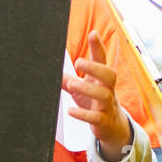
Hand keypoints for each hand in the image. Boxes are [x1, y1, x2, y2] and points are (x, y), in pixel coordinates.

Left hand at [67, 32, 129, 159]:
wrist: (112, 127)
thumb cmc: (95, 103)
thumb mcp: (82, 88)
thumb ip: (66, 78)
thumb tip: (49, 68)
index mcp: (102, 79)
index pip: (103, 60)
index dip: (99, 47)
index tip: (93, 34)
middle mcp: (108, 90)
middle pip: (110, 75)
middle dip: (95, 68)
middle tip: (79, 63)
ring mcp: (107, 105)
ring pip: (104, 95)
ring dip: (87, 89)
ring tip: (71, 84)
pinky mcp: (104, 120)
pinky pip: (96, 117)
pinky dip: (83, 114)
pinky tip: (71, 111)